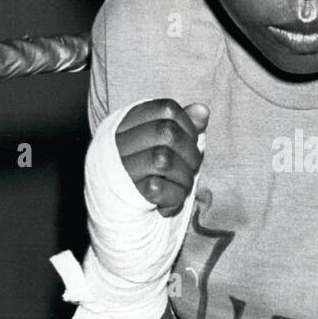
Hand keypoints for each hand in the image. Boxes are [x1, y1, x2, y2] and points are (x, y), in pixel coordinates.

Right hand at [115, 100, 208, 217]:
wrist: (115, 209)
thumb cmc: (144, 172)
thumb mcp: (160, 144)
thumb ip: (181, 125)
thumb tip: (203, 110)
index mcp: (128, 122)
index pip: (167, 109)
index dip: (188, 125)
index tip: (190, 142)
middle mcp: (119, 141)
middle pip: (167, 133)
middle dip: (190, 153)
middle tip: (190, 168)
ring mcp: (120, 166)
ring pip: (163, 160)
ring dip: (184, 177)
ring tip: (181, 186)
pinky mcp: (123, 192)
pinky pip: (157, 189)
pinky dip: (173, 197)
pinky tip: (169, 203)